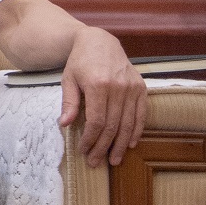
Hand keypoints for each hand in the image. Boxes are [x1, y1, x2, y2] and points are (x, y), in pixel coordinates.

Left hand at [60, 25, 145, 165]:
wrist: (100, 42)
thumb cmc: (80, 62)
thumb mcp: (68, 79)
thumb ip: (69, 102)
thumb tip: (64, 125)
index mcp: (98, 85)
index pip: (96, 121)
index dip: (90, 139)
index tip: (83, 150)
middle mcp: (118, 87)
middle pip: (112, 126)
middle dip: (104, 147)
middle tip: (96, 162)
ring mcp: (132, 88)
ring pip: (128, 123)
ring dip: (121, 145)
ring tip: (114, 160)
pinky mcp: (141, 88)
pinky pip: (141, 114)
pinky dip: (136, 131)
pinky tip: (130, 144)